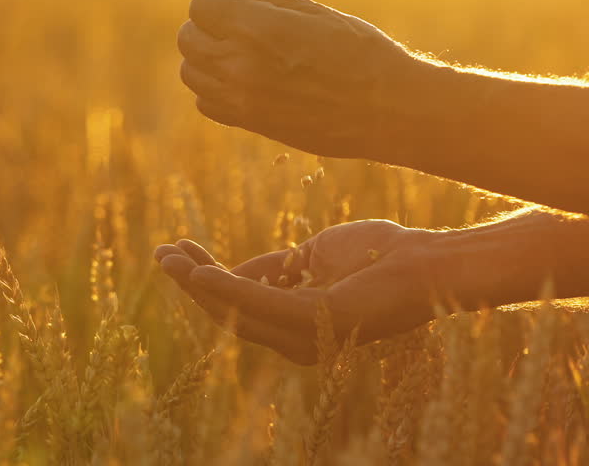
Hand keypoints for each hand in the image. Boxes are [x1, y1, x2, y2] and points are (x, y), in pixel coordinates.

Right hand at [153, 220, 445, 364]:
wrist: (426, 260)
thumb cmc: (380, 255)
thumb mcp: (315, 255)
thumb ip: (276, 266)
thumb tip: (237, 269)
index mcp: (296, 325)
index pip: (240, 303)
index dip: (206, 278)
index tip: (179, 248)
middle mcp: (297, 340)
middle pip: (230, 312)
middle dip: (192, 283)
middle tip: (162, 254)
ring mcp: (307, 335)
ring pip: (238, 311)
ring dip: (199, 284)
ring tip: (171, 258)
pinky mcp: (317, 322)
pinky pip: (261, 305)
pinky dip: (228, 288)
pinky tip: (201, 272)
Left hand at [177, 0, 416, 157]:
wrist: (389, 109)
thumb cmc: (360, 51)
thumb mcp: (311, 11)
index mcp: (259, 29)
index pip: (202, 5)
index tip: (241, 0)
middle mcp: (243, 66)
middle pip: (188, 37)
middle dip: (208, 24)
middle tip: (243, 23)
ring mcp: (244, 100)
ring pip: (191, 72)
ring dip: (206, 56)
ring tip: (243, 51)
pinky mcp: (251, 124)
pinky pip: (206, 103)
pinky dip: (214, 88)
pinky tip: (244, 79)